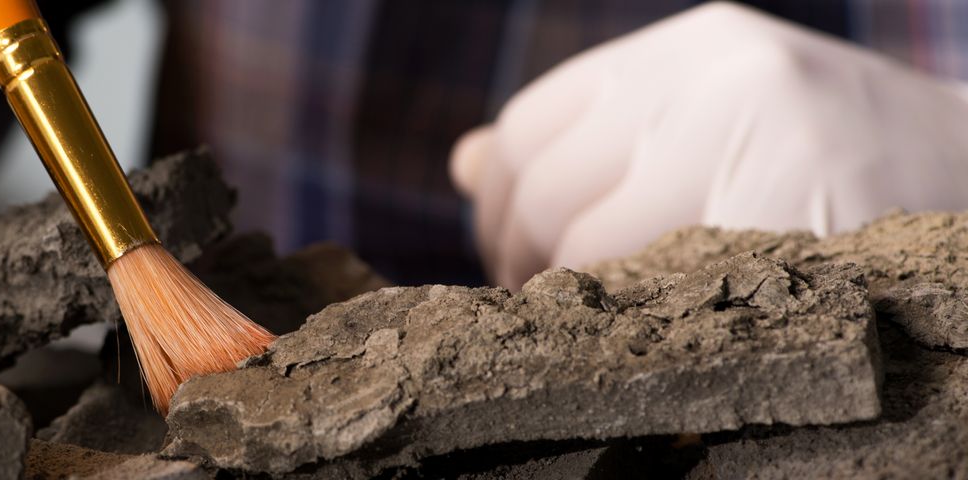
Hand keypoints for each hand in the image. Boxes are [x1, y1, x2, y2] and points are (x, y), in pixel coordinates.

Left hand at [451, 2, 967, 288]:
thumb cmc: (827, 158)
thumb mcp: (707, 119)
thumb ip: (590, 138)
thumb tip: (464, 162)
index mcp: (690, 50)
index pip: (529, 127)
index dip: (497, 205)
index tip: (510, 256)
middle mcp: (719, 79)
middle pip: (547, 190)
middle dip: (523, 264)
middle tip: (541, 306)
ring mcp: (762, 141)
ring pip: (593, 249)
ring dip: (575, 303)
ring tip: (599, 323)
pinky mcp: (799, 213)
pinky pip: (667, 290)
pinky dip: (642, 321)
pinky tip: (658, 333)